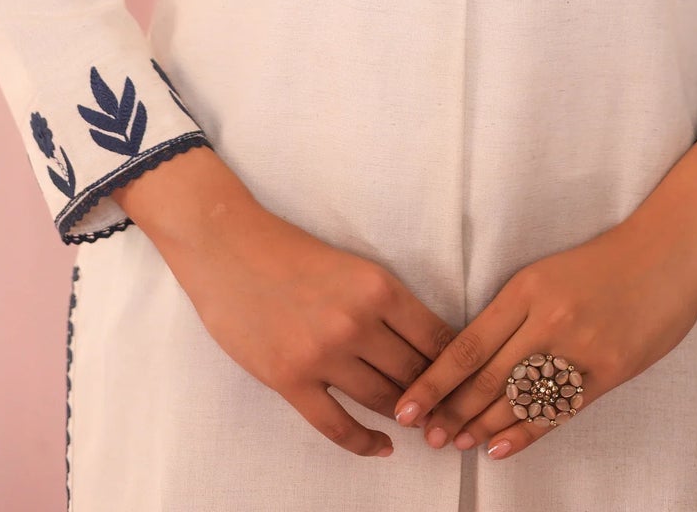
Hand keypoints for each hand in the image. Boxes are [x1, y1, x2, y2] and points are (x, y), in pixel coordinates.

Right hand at [130, 155, 457, 462]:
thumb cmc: (291, 251)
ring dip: (406, 418)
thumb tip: (425, 342)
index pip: (436, 338)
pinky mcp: (290, 380)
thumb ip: (386, 303)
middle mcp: (357, 322)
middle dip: (437, 398)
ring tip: (422, 429)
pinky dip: (365, 442)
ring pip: (383, 400)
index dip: (458, 367)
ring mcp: (323, 355)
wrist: (228, 248)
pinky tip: (382, 447)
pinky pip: (337, 426)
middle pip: (415, 374)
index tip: (469, 383)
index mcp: (378, 287)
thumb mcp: (353, 266)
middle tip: (453, 415)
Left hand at [390, 214, 696, 462]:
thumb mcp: (549, 274)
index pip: (467, 345)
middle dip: (451, 411)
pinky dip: (525, 433)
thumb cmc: (606, 261)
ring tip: (456, 444)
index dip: (434, 381)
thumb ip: (517, 312)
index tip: (408, 403)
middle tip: (426, 435)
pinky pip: (559, 411)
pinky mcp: (608, 370)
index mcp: (526, 288)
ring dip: (482, 428)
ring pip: (518, 400)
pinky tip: (499, 447)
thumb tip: (475, 355)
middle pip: (486, 377)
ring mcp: (579, 347)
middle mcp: (547, 319)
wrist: (668, 251)